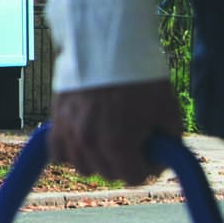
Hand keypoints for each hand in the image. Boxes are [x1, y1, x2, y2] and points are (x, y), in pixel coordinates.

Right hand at [49, 80, 181, 185]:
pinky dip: (71, 151)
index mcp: (119, 144)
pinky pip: (58, 152)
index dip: (148, 167)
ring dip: (98, 159)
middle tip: (135, 142)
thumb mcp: (167, 111)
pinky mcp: (56, 120)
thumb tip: (162, 158)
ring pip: (83, 167)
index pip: (133, 178)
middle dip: (125, 163)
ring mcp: (69, 132)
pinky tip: (85, 139)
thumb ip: (167, 143)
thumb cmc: (140, 77)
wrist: (107, 45)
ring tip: (109, 139)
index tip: (152, 152)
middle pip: (108, 174)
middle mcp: (90, 143)